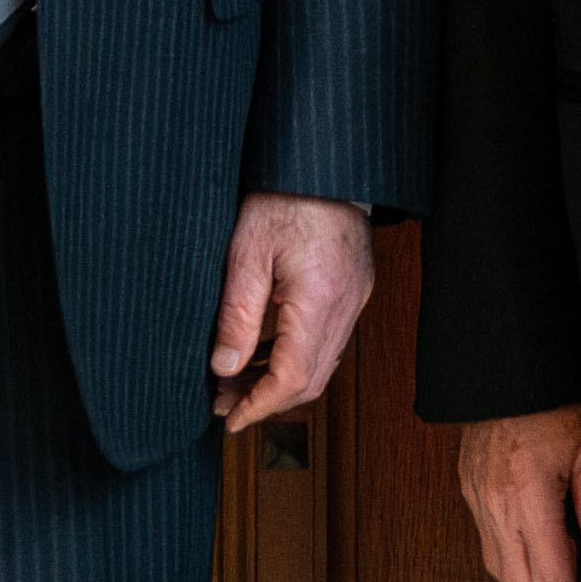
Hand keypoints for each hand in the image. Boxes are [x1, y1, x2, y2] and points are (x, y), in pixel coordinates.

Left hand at [210, 192, 377, 431]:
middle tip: (225, 403)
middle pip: (314, 379)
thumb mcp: (245, 252)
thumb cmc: (283, 194)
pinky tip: (265, 352)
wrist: (323, 161)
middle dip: (268, 400)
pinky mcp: (355, 287)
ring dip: (282, 380)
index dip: (260, 406)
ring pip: (323, 362)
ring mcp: (356, 295)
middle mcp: (347, 302)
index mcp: (320, 296)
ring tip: (237, 381)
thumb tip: (223, 367)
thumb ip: (237, 314)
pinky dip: (298, 356)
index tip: (231, 419)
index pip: (294, 377)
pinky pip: (329, 338)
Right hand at [454, 402, 580, 581]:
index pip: (549, 568)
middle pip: (516, 577)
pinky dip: (504, 564)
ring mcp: (478, 496)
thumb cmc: (554, 399)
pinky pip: (485, 539)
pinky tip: (520, 570)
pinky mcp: (468, 487)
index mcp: (530, 495)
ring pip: (496, 563)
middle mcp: (497, 503)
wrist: (507, 366)